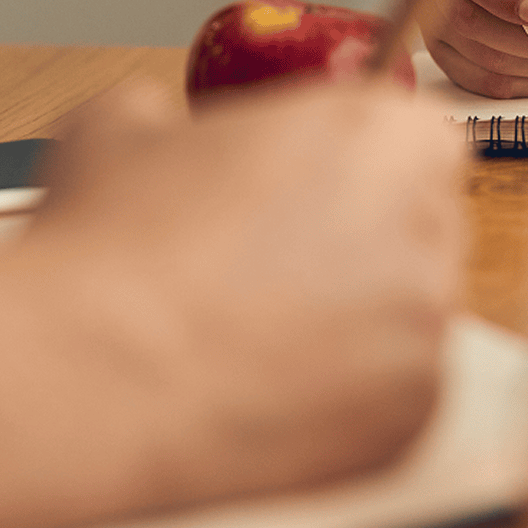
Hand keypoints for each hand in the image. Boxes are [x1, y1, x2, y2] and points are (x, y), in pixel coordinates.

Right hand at [33, 77, 464, 506]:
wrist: (98, 374)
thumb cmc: (113, 247)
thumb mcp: (121, 127)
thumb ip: (175, 118)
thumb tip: (163, 131)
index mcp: (379, 130)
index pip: (411, 135)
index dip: (353, 165)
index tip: (308, 189)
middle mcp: (426, 221)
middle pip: (419, 224)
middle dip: (359, 243)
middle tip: (275, 266)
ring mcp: (428, 323)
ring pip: (407, 315)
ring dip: (352, 321)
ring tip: (258, 335)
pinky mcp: (414, 410)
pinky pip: (393, 395)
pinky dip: (345, 396)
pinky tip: (267, 389)